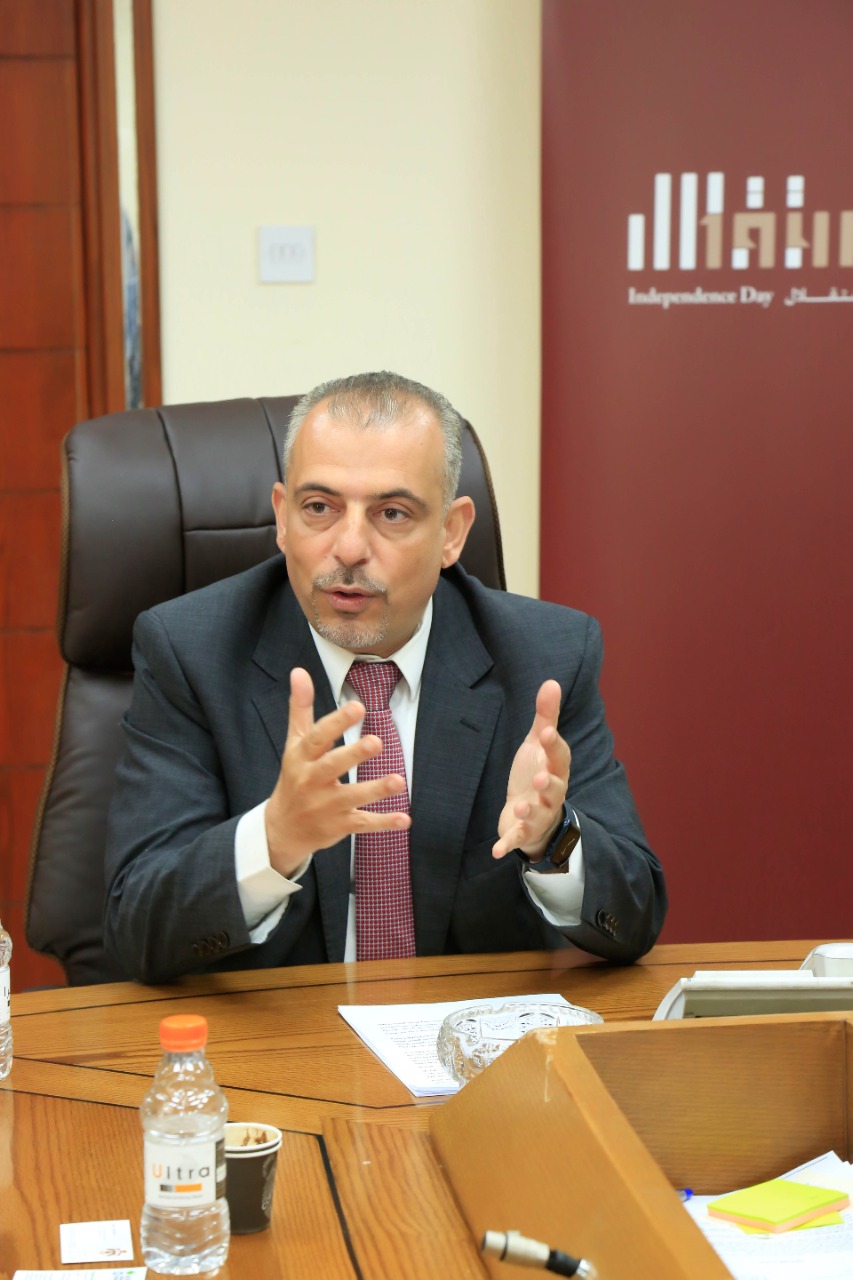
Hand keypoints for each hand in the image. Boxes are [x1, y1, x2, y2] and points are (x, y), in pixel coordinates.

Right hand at [265, 667, 409, 875]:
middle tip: (376, 741)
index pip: (318, 737)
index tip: (358, 707)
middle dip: (354, 754)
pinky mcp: (339, 826)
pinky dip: (384, 823)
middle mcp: (312, 781)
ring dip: (375, 790)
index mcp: (302, 757)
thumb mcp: (294, 743)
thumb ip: (300, 708)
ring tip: (398, 780)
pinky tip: (406, 820)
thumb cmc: (295, 777)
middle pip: (333, 766)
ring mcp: (326, 806)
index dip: (337, 722)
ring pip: (352, 797)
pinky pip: (363, 824)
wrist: (282, 829)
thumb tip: (299, 671)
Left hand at [492, 679, 570, 859]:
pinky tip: (496, 850)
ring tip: (521, 805)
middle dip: (549, 783)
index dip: (555, 745)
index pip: (560, 756)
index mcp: (556, 768)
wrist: (531, 813)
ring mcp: (538, 814)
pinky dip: (508, 844)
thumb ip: (546, 716)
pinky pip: (517, 838)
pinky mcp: (522, 831)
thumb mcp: (538, 744)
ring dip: (530, 810)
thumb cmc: (537, 772)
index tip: (548, 732)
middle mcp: (551, 793)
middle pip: (555, 788)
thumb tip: (551, 681)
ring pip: (537, 813)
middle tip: (540, 777)